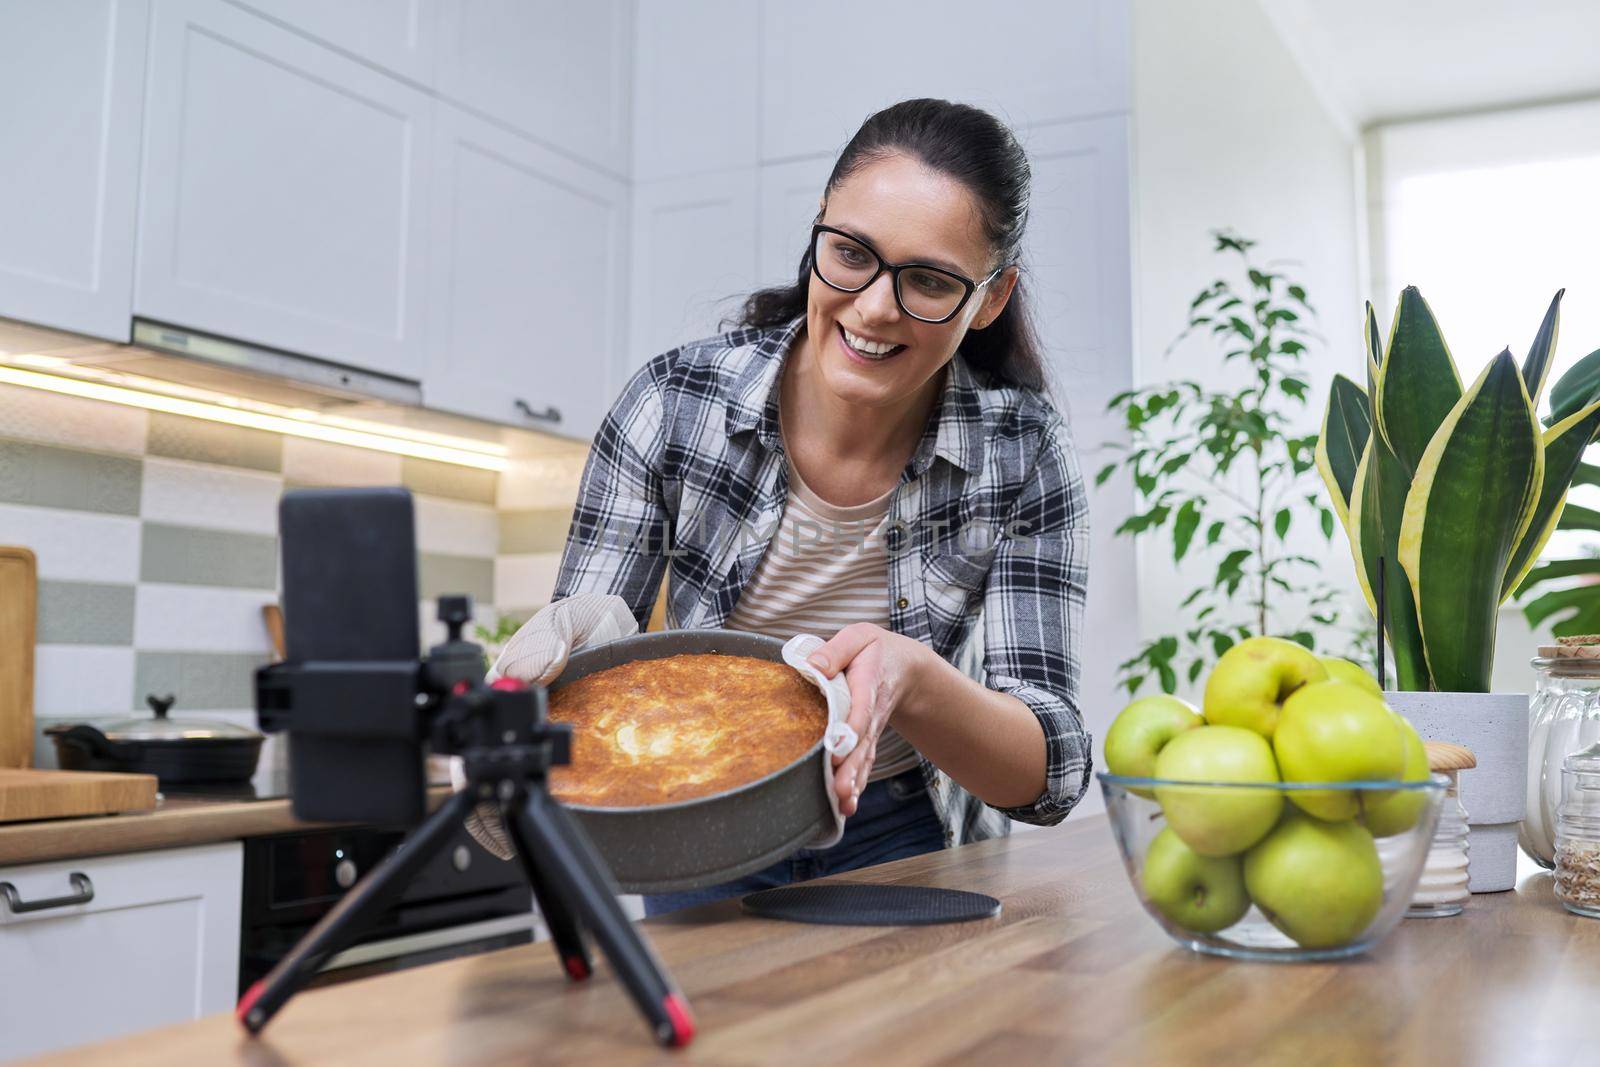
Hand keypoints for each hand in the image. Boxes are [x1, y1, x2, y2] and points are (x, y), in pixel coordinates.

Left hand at [806, 623, 934, 816]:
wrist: (906, 668)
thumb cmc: (874, 650)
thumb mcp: (859, 636)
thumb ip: (836, 650)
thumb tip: (812, 666)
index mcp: (868, 682)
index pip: (861, 708)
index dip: (850, 729)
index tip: (834, 750)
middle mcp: (872, 711)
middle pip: (862, 743)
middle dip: (852, 768)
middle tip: (840, 791)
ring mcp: (872, 729)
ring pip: (863, 759)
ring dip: (854, 782)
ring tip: (843, 804)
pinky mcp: (868, 741)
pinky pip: (863, 764)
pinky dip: (856, 785)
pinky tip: (846, 807)